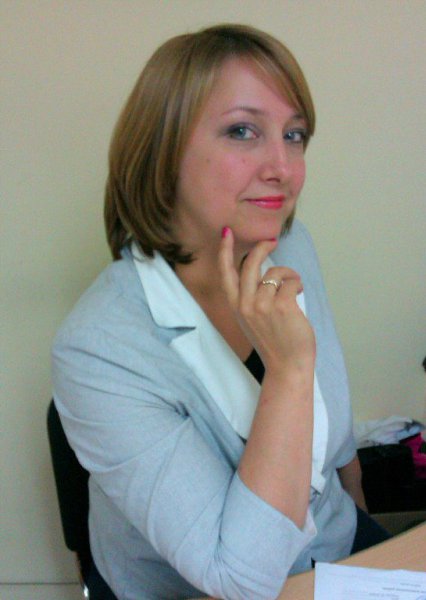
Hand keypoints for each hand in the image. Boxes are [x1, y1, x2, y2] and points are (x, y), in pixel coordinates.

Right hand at [218, 228, 315, 375]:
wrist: (287, 365)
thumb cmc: (273, 341)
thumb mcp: (252, 319)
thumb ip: (251, 297)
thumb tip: (263, 272)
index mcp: (236, 306)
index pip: (226, 273)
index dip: (225, 251)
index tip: (226, 233)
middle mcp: (245, 304)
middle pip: (250, 264)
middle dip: (261, 248)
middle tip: (271, 241)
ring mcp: (262, 305)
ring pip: (275, 273)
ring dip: (288, 276)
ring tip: (293, 289)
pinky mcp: (281, 305)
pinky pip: (291, 281)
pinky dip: (298, 284)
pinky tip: (299, 294)